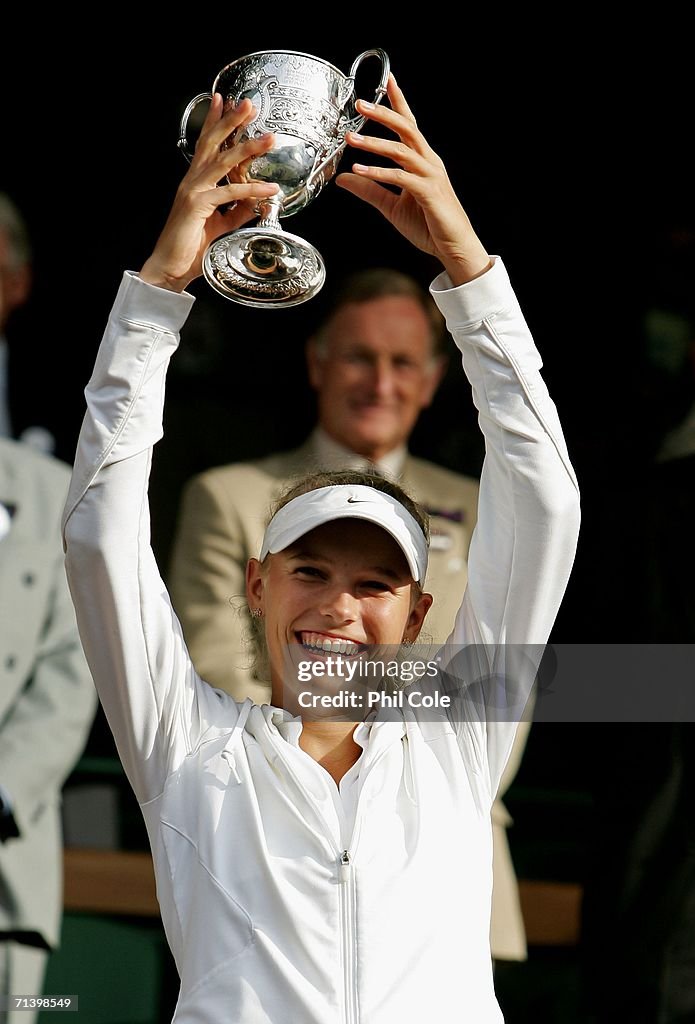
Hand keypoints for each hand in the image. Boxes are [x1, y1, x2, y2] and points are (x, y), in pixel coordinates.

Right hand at [140, 95, 279, 291]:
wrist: (171, 267)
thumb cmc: (190, 247)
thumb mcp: (221, 224)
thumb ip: (238, 211)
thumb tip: (258, 201)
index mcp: (195, 182)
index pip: (206, 145)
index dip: (215, 122)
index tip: (225, 100)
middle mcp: (192, 181)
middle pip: (213, 143)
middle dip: (231, 121)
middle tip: (249, 103)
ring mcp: (193, 191)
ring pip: (223, 162)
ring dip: (248, 148)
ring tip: (269, 138)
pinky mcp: (197, 205)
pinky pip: (229, 193)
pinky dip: (252, 191)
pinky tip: (269, 189)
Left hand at [336, 75, 491, 285]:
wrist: (453, 247)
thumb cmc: (430, 225)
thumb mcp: (392, 206)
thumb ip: (369, 190)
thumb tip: (344, 179)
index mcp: (423, 161)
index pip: (410, 125)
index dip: (398, 102)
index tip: (387, 81)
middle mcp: (429, 162)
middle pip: (406, 129)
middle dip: (383, 113)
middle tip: (361, 103)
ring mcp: (430, 175)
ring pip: (401, 150)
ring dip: (374, 142)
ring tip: (351, 138)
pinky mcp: (428, 193)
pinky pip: (400, 178)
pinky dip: (378, 173)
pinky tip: (359, 171)